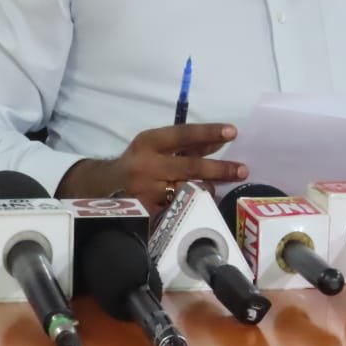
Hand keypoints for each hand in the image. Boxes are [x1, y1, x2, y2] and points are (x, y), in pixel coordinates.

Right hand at [56, 123, 247, 213]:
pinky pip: (178, 210)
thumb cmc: (137, 162)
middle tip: (243, 169)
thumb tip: (219, 141)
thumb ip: (184, 145)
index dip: (209, 132)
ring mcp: (147, 191)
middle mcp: (147, 165)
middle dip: (219, 168)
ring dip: (207, 189)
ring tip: (217, 189)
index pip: (184, 135)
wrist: (102, 188)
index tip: (233, 132)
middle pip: (190, 166)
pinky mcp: (147, 213)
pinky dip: (192, 207)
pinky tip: (202, 206)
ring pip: (187, 190)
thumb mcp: (155, 146)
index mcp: (149, 142)